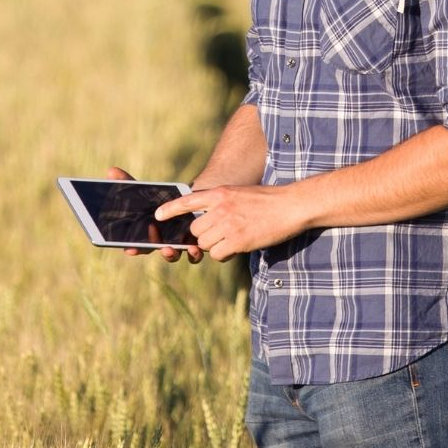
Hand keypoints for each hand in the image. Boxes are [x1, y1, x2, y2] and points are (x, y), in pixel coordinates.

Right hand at [105, 167, 203, 262]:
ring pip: (173, 255)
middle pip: (154, 250)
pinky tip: (193, 247)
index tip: (129, 250)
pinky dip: (193, 254)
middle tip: (152, 248)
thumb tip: (111, 171)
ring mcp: (177, 245)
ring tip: (170, 249)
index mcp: (147, 234)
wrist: (188, 200)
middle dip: (150, 250)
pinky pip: (193, 255)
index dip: (132, 248)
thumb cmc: (160, 200)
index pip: (137, 245)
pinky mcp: (193, 244)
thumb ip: (128, 183)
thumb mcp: (144, 191)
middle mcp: (160, 243)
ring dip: (171, 255)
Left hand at [155, 184, 306, 261]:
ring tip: (232, 239)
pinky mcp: (238, 241)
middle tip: (221, 235)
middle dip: (204, 236)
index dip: (170, 209)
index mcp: (220, 194)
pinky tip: (238, 247)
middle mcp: (220, 208)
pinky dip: (225, 254)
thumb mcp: (239, 193)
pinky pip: (218, 255)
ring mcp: (228, 225)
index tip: (157, 215)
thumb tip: (206, 220)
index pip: (187, 201)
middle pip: (195, 230)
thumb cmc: (268, 200)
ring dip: (215, 246)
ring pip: (205, 244)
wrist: (291, 206)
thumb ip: (221, 203)